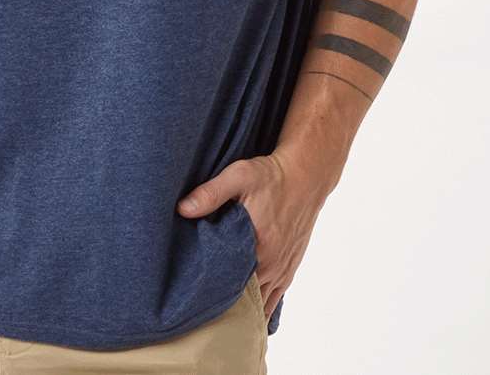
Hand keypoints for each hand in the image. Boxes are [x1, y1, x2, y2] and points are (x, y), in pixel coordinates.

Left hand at [177, 151, 325, 320]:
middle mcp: (272, 265)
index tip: (189, 294)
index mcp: (259, 247)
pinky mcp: (289, 269)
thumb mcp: (239, 176)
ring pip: (258, 304)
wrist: (306, 176)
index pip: (229, 283)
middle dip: (221, 303)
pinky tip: (243, 313)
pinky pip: (274, 300)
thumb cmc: (271, 176)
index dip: (208, 291)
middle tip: (196, 307)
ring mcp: (282, 270)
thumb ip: (210, 193)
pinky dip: (258, 307)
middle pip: (242, 298)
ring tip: (215, 314)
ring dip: (240, 308)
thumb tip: (183, 209)